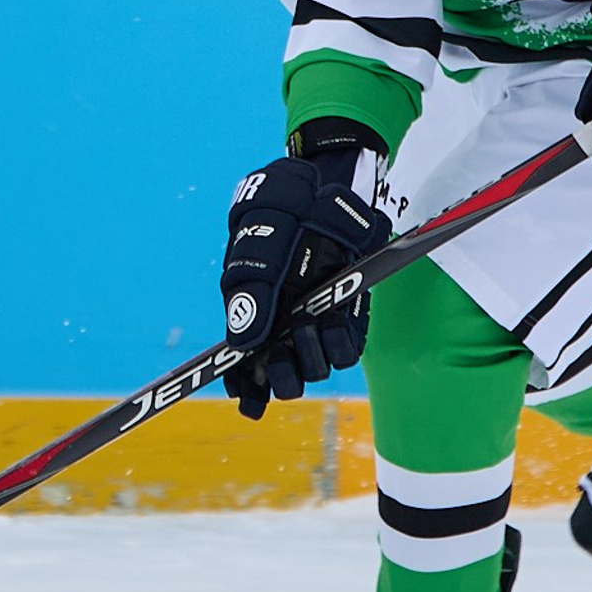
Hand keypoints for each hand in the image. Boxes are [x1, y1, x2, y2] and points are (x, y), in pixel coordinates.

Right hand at [220, 144, 390, 420]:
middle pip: (282, 379)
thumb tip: (242, 346)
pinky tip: (331, 319)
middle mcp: (283, 326)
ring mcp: (316, 321)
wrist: (321, 188)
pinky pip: (346, 349)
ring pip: (315, 369)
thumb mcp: (256, 250)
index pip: (243, 369)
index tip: (248, 403)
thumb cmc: (279, 217)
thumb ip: (250, 295)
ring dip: (310, 356)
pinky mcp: (348, 314)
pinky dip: (338, 341)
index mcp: (252, 317)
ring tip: (306, 323)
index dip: (245, 390)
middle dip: (281, 376)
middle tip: (279, 357)